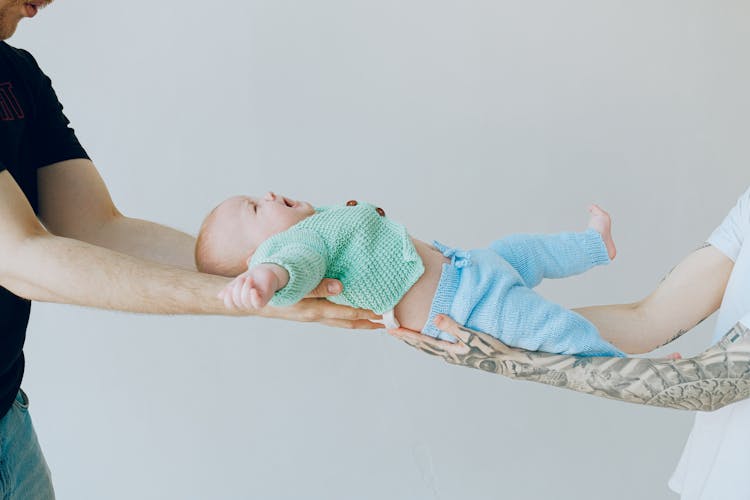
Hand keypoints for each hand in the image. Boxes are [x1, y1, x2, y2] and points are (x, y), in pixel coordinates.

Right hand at [218, 265, 280, 308]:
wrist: (266, 271)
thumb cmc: (252, 277)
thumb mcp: (238, 281)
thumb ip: (229, 288)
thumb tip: (219, 296)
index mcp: (240, 300)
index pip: (230, 304)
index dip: (227, 297)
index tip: (229, 287)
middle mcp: (248, 304)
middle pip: (237, 301)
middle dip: (238, 287)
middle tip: (244, 277)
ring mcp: (256, 302)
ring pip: (245, 300)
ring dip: (245, 287)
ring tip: (250, 278)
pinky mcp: (265, 299)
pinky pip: (257, 303)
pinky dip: (253, 297)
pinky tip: (253, 290)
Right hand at [220, 271, 382, 328]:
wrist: (247, 298)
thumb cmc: (268, 286)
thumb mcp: (290, 282)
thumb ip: (316, 285)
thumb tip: (340, 286)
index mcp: (311, 308)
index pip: (344, 313)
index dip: (364, 314)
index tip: (383, 313)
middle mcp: (313, 315)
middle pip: (347, 322)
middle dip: (368, 322)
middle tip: (390, 321)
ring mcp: (311, 315)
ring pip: (341, 321)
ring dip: (360, 321)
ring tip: (379, 320)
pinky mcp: (308, 311)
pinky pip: (332, 316)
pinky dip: (347, 316)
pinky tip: (356, 312)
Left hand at [388, 314, 528, 372]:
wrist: (509, 362)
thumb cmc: (492, 349)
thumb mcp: (473, 335)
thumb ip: (453, 327)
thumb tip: (435, 318)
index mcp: (447, 350)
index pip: (420, 341)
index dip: (405, 334)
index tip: (390, 329)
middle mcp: (447, 354)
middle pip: (420, 344)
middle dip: (405, 337)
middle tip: (389, 329)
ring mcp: (453, 354)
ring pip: (427, 345)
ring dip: (415, 338)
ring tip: (403, 331)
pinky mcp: (460, 352)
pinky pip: (437, 345)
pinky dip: (427, 339)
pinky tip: (428, 335)